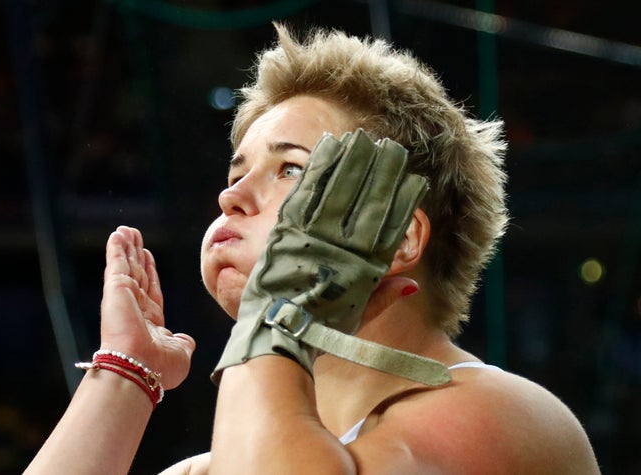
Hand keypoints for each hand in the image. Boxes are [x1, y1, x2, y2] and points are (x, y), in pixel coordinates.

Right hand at [100, 226, 194, 389]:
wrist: (140, 370)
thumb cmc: (159, 368)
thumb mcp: (180, 353)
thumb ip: (183, 343)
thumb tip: (186, 340)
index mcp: (150, 321)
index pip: (150, 289)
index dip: (149, 271)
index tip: (147, 256)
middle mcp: (135, 307)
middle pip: (137, 273)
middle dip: (135, 255)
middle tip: (134, 236)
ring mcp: (124, 297)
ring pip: (126, 265)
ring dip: (126, 247)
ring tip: (126, 230)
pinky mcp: (116, 289)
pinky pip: (116, 263)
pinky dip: (117, 248)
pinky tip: (118, 234)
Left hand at [213, 129, 448, 385]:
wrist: (275, 334)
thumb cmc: (318, 329)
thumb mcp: (357, 317)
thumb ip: (383, 296)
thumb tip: (413, 283)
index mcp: (363, 268)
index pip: (390, 226)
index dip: (404, 201)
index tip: (415, 180)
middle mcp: (342, 248)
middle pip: (368, 201)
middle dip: (382, 171)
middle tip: (392, 147)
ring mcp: (314, 237)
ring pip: (339, 190)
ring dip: (352, 161)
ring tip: (363, 138)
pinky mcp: (287, 229)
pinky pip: (306, 193)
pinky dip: (319, 168)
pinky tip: (329, 147)